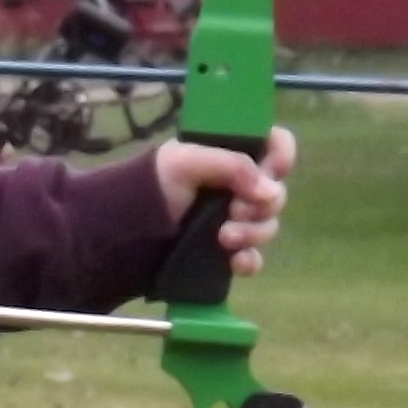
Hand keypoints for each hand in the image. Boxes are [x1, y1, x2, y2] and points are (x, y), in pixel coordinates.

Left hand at [150, 122, 297, 272]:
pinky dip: (249, 261)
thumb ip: (231, 165)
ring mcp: (234, 219)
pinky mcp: (227, 251)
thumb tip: (270, 190)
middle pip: (276, 192)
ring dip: (253, 233)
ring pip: (268, 226)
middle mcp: (238, 185)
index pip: (275, 144)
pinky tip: (235, 263)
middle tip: (232, 210)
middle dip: (260, 205)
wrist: (124, 232)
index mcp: (230, 154)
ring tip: (223, 238)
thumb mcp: (185, 162)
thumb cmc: (151, 185)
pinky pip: (254, 258)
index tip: (274, 170)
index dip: (282, 155)